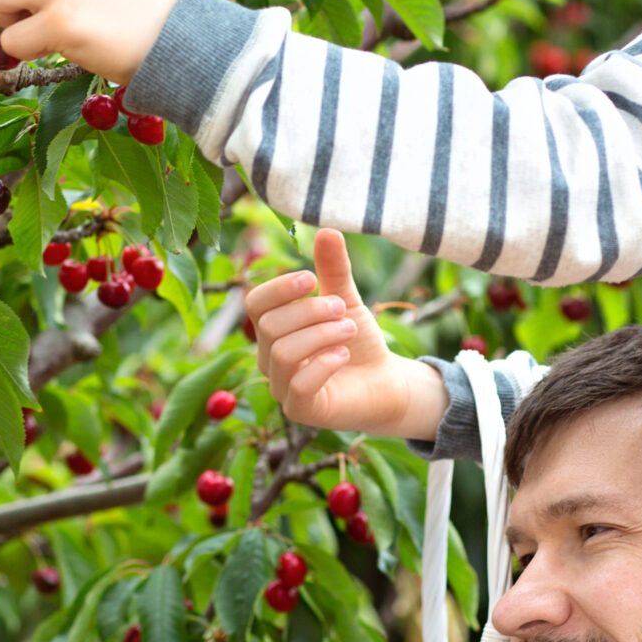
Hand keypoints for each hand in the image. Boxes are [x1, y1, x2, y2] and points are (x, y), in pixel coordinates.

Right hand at [246, 229, 446, 439]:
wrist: (387, 383)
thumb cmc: (358, 341)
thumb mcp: (347, 300)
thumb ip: (334, 270)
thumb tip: (327, 230)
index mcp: (273, 330)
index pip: (254, 304)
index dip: (279, 288)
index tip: (313, 277)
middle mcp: (269, 360)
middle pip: (269, 327)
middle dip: (310, 311)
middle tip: (343, 309)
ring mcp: (282, 388)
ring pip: (283, 353)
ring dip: (321, 334)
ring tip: (350, 328)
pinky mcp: (301, 411)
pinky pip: (298, 386)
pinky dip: (324, 364)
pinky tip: (344, 354)